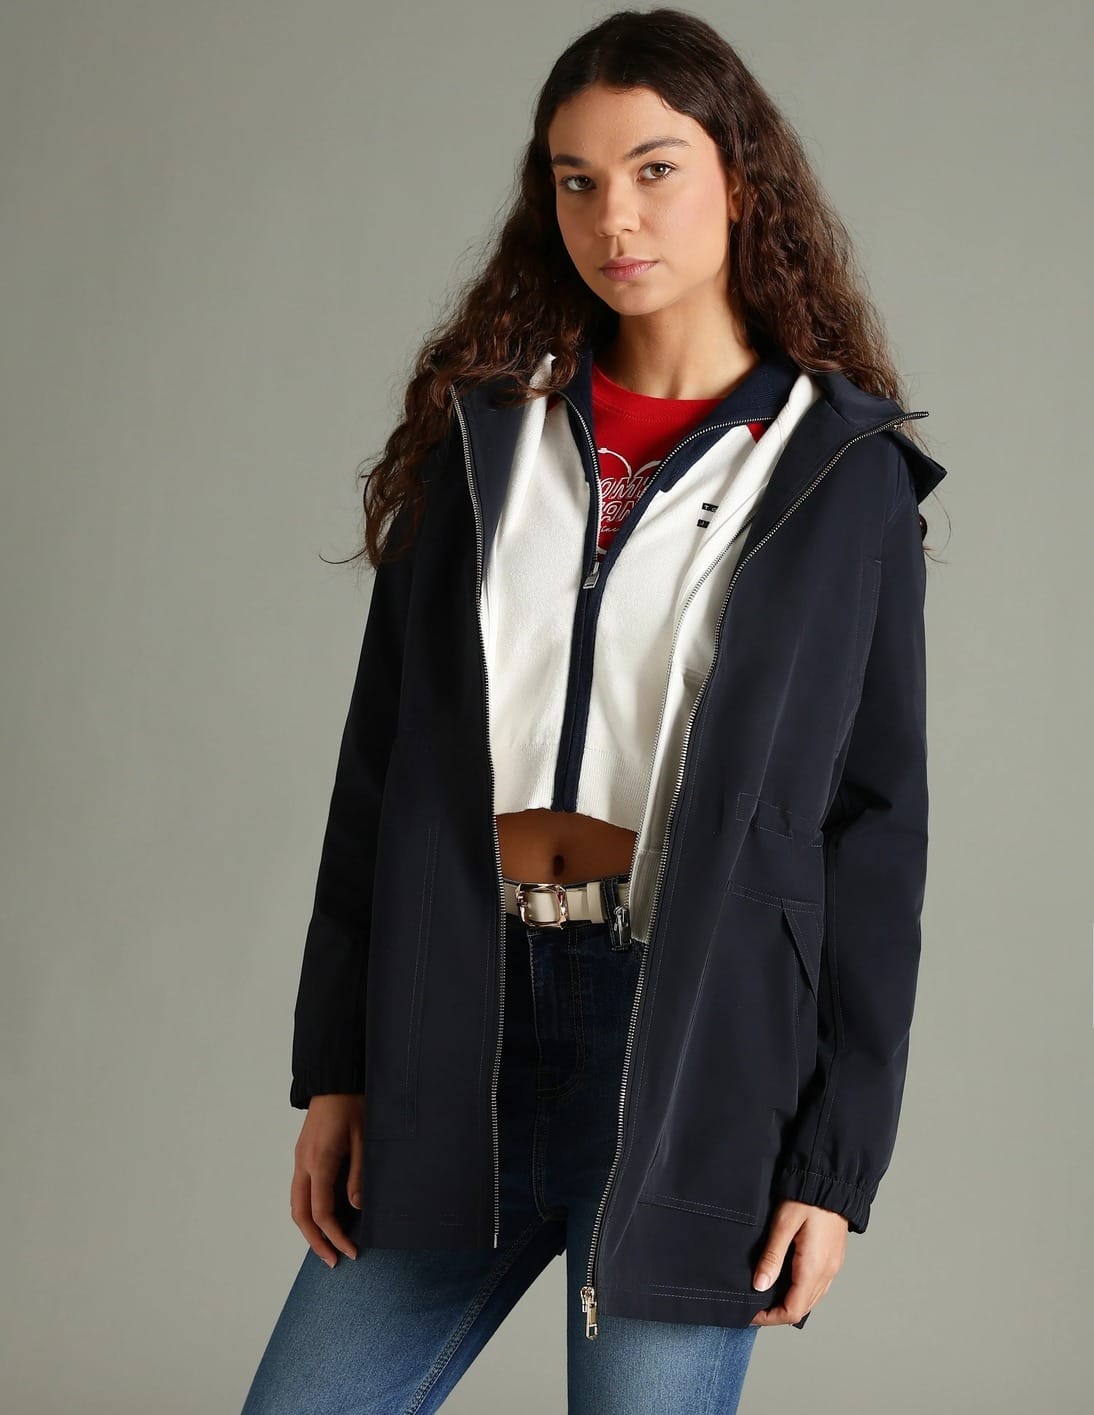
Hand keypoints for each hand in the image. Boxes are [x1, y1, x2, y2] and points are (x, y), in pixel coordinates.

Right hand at [290, 1093, 364, 1268]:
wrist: (334, 1080)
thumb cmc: (353, 1105)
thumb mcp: (363, 1140)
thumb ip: (357, 1175)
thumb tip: (354, 1208)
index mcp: (319, 1161)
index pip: (321, 1212)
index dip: (334, 1236)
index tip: (350, 1251)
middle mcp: (303, 1164)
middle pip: (300, 1214)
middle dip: (315, 1241)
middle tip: (333, 1261)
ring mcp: (299, 1160)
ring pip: (296, 1204)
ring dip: (308, 1228)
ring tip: (326, 1246)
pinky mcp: (302, 1155)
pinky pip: (299, 1191)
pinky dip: (307, 1211)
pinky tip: (322, 1218)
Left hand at [748, 1199, 847, 1325]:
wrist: (833, 1181)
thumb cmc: (807, 1198)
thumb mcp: (783, 1224)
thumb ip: (772, 1257)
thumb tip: (759, 1286)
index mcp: (813, 1268)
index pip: (792, 1310)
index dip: (770, 1317)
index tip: (750, 1313)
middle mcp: (827, 1272)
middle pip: (802, 1308)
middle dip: (778, 1312)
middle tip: (755, 1305)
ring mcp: (833, 1266)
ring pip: (811, 1299)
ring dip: (790, 1302)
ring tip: (767, 1293)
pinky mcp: (834, 1258)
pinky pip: (818, 1286)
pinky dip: (801, 1291)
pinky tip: (786, 1280)